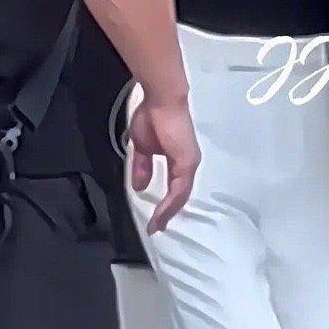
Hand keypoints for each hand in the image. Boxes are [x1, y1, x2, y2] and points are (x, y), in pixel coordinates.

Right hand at [128, 94, 200, 233]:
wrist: (161, 100)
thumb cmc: (152, 117)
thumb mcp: (142, 148)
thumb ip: (143, 167)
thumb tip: (139, 186)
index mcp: (178, 159)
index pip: (175, 187)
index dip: (165, 203)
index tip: (154, 218)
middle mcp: (187, 164)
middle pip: (180, 195)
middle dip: (167, 213)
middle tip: (156, 228)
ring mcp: (189, 163)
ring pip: (181, 195)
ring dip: (168, 212)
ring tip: (157, 226)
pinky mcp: (187, 162)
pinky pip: (179, 189)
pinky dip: (170, 203)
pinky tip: (161, 214)